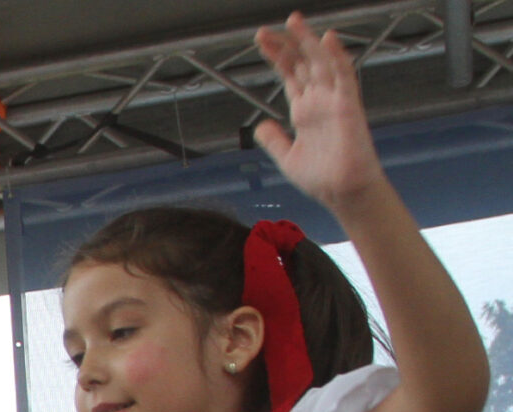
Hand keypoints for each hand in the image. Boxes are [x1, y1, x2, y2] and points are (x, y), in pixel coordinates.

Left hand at [254, 14, 381, 208]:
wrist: (342, 192)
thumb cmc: (322, 177)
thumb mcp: (287, 157)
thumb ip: (274, 140)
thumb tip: (261, 126)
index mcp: (304, 111)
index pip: (289, 75)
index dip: (276, 57)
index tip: (262, 41)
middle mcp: (318, 101)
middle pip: (301, 64)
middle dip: (286, 45)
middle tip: (268, 29)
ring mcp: (334, 100)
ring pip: (321, 63)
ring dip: (308, 42)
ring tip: (294, 22)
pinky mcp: (348, 106)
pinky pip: (343, 76)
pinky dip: (336, 57)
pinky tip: (327, 40)